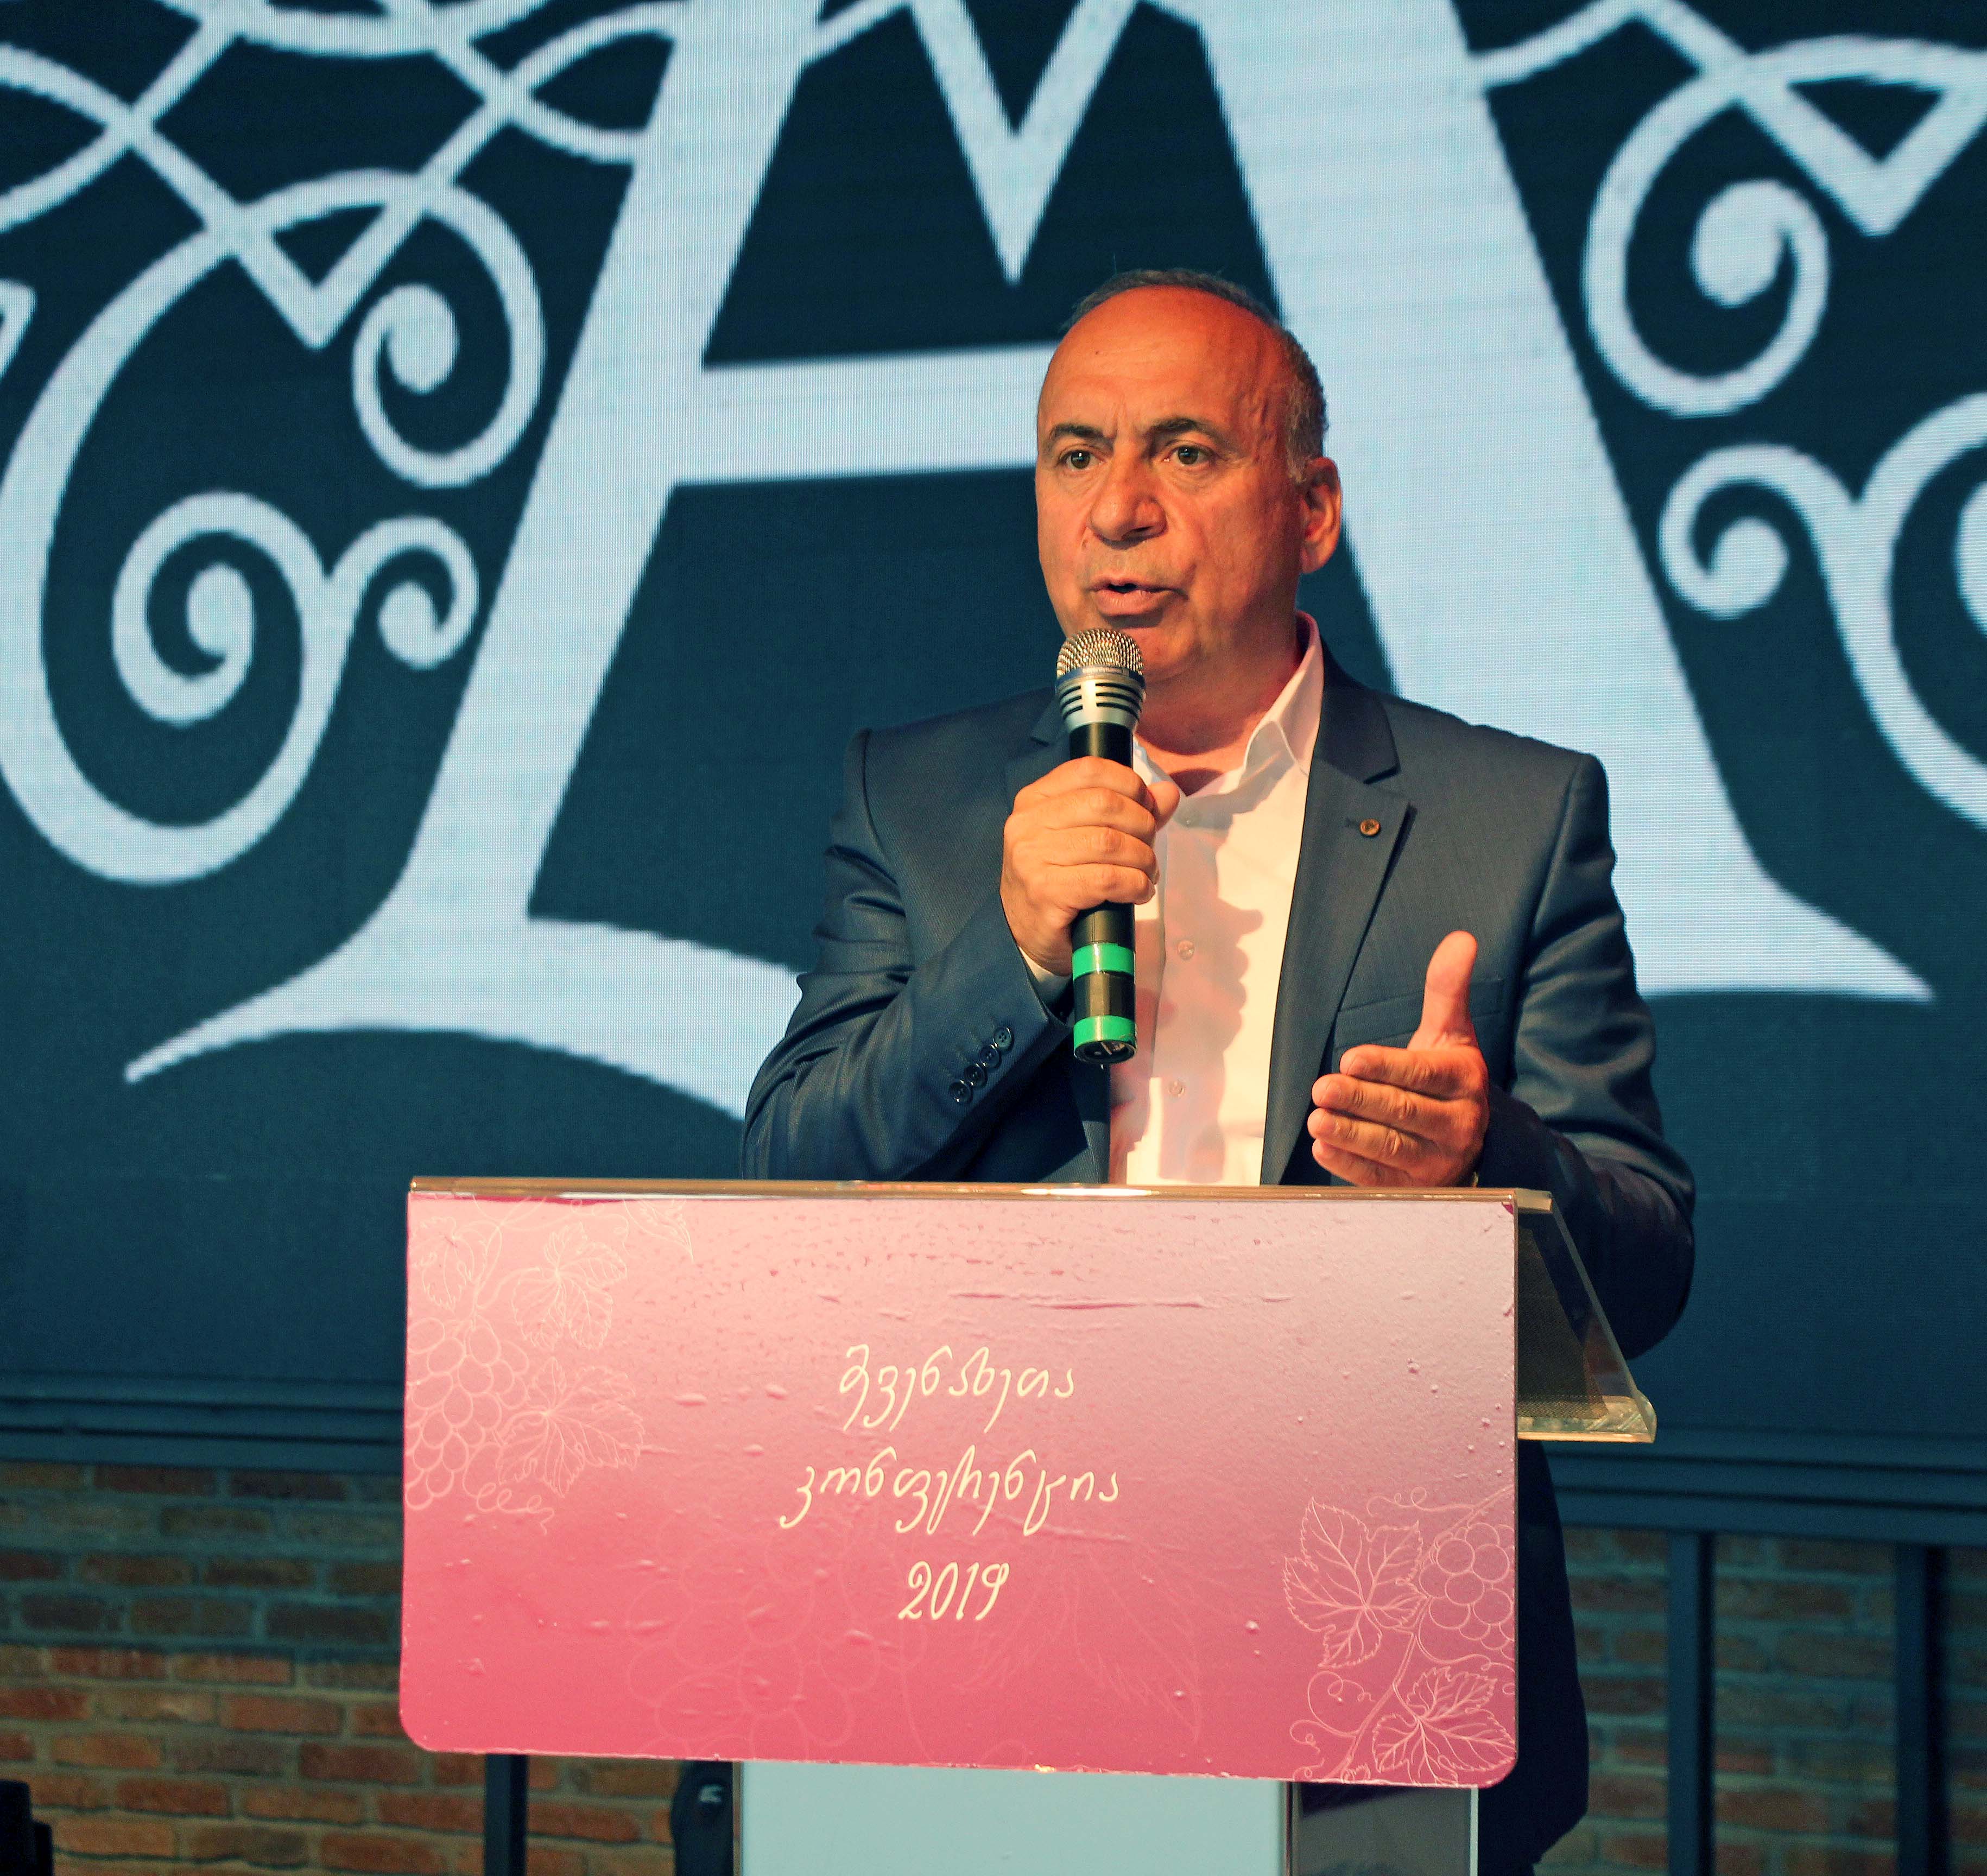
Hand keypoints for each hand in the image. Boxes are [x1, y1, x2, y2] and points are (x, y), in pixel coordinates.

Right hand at [1000, 758, 1180, 974]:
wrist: (1027, 937)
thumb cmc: (1059, 882)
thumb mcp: (1086, 839)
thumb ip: (1128, 812)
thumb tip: (1167, 793)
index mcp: (1034, 800)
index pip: (1089, 769)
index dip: (1130, 784)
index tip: (1146, 809)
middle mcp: (1028, 824)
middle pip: (1105, 803)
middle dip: (1142, 825)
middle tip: (1147, 849)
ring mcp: (1033, 858)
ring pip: (1110, 842)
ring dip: (1142, 859)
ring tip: (1146, 874)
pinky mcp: (1045, 892)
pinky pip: (1107, 879)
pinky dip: (1134, 884)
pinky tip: (1137, 892)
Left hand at [1307, 930, 1489, 1186]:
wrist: (1466, 1138)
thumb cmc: (1446, 1077)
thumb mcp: (1450, 1033)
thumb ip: (1447, 989)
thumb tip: (1461, 939)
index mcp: (1464, 1081)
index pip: (1423, 1074)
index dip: (1387, 1066)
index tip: (1350, 1058)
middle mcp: (1458, 1124)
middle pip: (1404, 1112)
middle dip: (1361, 1100)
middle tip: (1321, 1088)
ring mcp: (1438, 1161)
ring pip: (1392, 1148)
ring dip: (1351, 1135)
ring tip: (1316, 1120)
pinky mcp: (1416, 1188)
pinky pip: (1382, 1179)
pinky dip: (1350, 1166)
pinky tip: (1322, 1149)